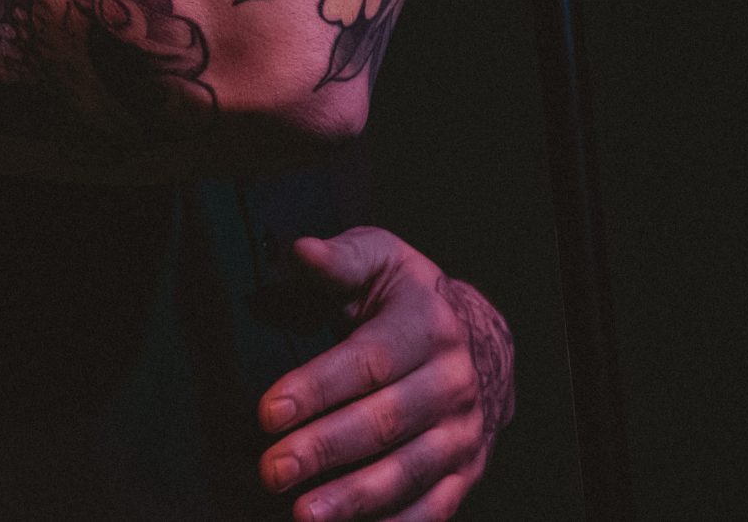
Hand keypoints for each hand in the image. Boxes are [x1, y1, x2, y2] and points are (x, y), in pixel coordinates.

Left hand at [257, 226, 516, 521]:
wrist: (481, 339)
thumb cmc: (409, 297)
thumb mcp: (380, 260)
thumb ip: (340, 260)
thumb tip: (301, 252)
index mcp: (428, 326)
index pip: (368, 362)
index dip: (317, 388)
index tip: (266, 412)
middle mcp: (453, 381)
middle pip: (385, 422)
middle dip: (325, 449)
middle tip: (272, 470)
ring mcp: (463, 431)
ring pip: (408, 472)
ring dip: (354, 498)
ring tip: (303, 515)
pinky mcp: (466, 470)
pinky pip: (434, 508)